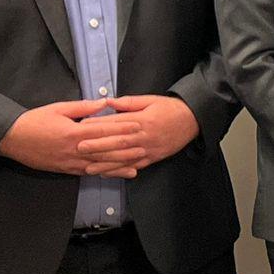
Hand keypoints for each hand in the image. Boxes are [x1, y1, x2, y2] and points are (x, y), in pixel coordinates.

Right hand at [0, 100, 138, 177]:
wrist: (10, 138)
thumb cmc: (35, 120)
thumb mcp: (59, 108)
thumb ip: (83, 107)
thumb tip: (104, 102)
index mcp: (72, 132)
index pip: (103, 131)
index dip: (122, 129)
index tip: (138, 127)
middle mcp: (73, 149)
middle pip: (105, 150)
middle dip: (126, 150)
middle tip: (145, 147)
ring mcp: (69, 162)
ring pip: (99, 165)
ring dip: (118, 166)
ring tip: (137, 165)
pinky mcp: (65, 170)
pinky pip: (87, 173)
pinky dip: (103, 173)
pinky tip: (115, 174)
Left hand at [70, 95, 199, 175]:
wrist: (193, 120)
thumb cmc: (171, 109)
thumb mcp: (151, 100)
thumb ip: (129, 102)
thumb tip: (108, 101)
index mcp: (142, 120)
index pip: (116, 123)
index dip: (98, 125)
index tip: (82, 127)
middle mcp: (144, 136)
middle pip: (117, 142)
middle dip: (97, 146)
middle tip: (79, 148)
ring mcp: (148, 149)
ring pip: (124, 158)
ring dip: (105, 163)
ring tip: (88, 166)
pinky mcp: (152, 158)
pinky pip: (134, 166)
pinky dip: (119, 171)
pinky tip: (106, 173)